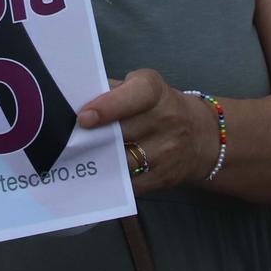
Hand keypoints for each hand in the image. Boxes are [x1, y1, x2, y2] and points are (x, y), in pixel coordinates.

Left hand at [78, 69, 214, 194]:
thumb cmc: (158, 107)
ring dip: (99, 160)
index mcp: (156, 92)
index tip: (84, 117)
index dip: (109, 106)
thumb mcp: (140, 87)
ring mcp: (168, 151)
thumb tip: (74, 100)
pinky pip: (130, 183)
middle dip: (94, 138)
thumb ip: (112, 91)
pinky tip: (100, 173)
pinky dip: (111, 179)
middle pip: (122, 133)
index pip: (136, 96)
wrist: (200, 136)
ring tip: (80, 156)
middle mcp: (168, 120)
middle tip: (70, 140)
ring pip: (123, 161)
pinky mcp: (164, 177)